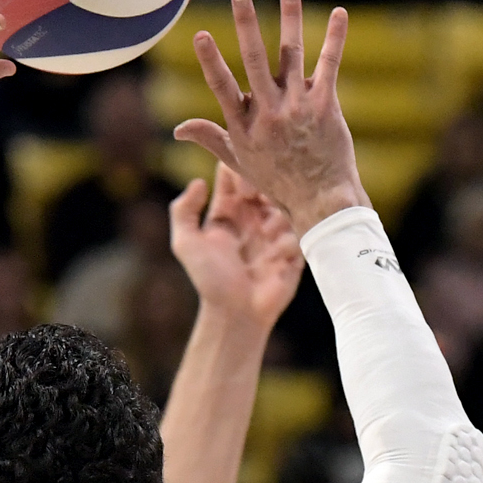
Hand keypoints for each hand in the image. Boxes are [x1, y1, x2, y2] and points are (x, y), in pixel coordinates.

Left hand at [168, 163, 303, 332]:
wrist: (235, 314)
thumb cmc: (209, 280)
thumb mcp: (186, 244)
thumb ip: (183, 211)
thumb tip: (198, 181)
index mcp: (228, 210)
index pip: (235, 175)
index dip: (238, 168)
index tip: (241, 179)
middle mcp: (252, 216)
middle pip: (265, 183)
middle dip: (264, 185)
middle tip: (257, 197)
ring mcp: (275, 232)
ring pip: (285, 205)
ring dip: (276, 215)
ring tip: (266, 232)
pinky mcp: (293, 250)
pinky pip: (298, 233)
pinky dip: (287, 241)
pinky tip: (276, 256)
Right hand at [172, 0, 369, 229]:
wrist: (320, 200)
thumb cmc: (277, 181)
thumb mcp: (239, 161)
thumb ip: (210, 138)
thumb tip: (177, 127)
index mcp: (244, 125)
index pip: (222, 87)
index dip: (210, 61)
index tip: (201, 35)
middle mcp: (269, 113)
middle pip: (254, 61)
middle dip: (246, 25)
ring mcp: (298, 107)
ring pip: (291, 55)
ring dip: (290, 18)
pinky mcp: (325, 106)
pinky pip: (329, 66)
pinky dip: (334, 39)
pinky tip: (339, 13)